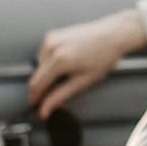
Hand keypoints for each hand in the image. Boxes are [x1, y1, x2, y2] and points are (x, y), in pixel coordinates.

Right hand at [28, 10, 146, 117]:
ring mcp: (50, 39)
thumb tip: (45, 110)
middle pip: (36, 76)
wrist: (112, 35)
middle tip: (54, 95)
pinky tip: (66, 61)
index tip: (36, 108)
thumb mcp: (83, 81)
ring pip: (39, 66)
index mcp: (59, 60)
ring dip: (46, 74)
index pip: (36, 85)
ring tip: (68, 73)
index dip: (34, 99)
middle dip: (41, 88)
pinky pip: (43, 55)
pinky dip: (50, 62)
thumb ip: (60, 96)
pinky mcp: (51, 35)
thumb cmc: (103, 57)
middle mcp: (51, 47)